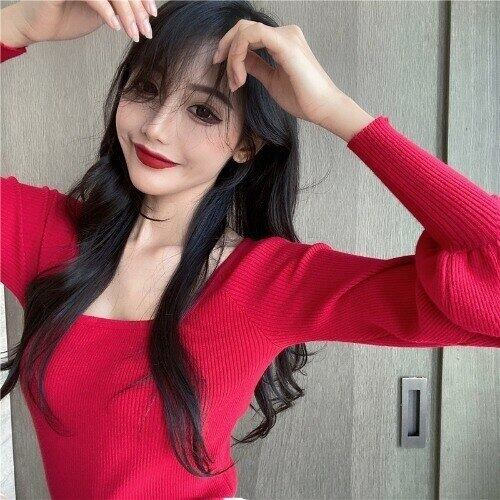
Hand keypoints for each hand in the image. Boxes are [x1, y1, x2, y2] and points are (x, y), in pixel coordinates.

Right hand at [12, 0, 156, 44]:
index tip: (152, 16)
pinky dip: (106, 11)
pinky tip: (115, 27)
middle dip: (137, 10)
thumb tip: (145, 13)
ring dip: (126, 13)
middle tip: (146, 31)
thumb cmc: (68, 17)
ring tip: (132, 33)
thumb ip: (118, 6)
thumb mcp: (102, 12)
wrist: (39, 25)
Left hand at [212, 19, 348, 129]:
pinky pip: (252, 36)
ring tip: (236, 81)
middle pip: (244, 27)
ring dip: (232, 56)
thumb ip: (256, 66)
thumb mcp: (271, 80)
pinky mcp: (285, 44)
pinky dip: (239, 54)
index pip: (249, 33)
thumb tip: (239, 60)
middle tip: (217, 65)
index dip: (230, 47)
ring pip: (245, 31)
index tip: (221, 68)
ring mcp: (286, 36)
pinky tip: (240, 76)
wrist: (322, 108)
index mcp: (282, 41)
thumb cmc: (302, 98)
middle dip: (225, 46)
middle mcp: (285, 33)